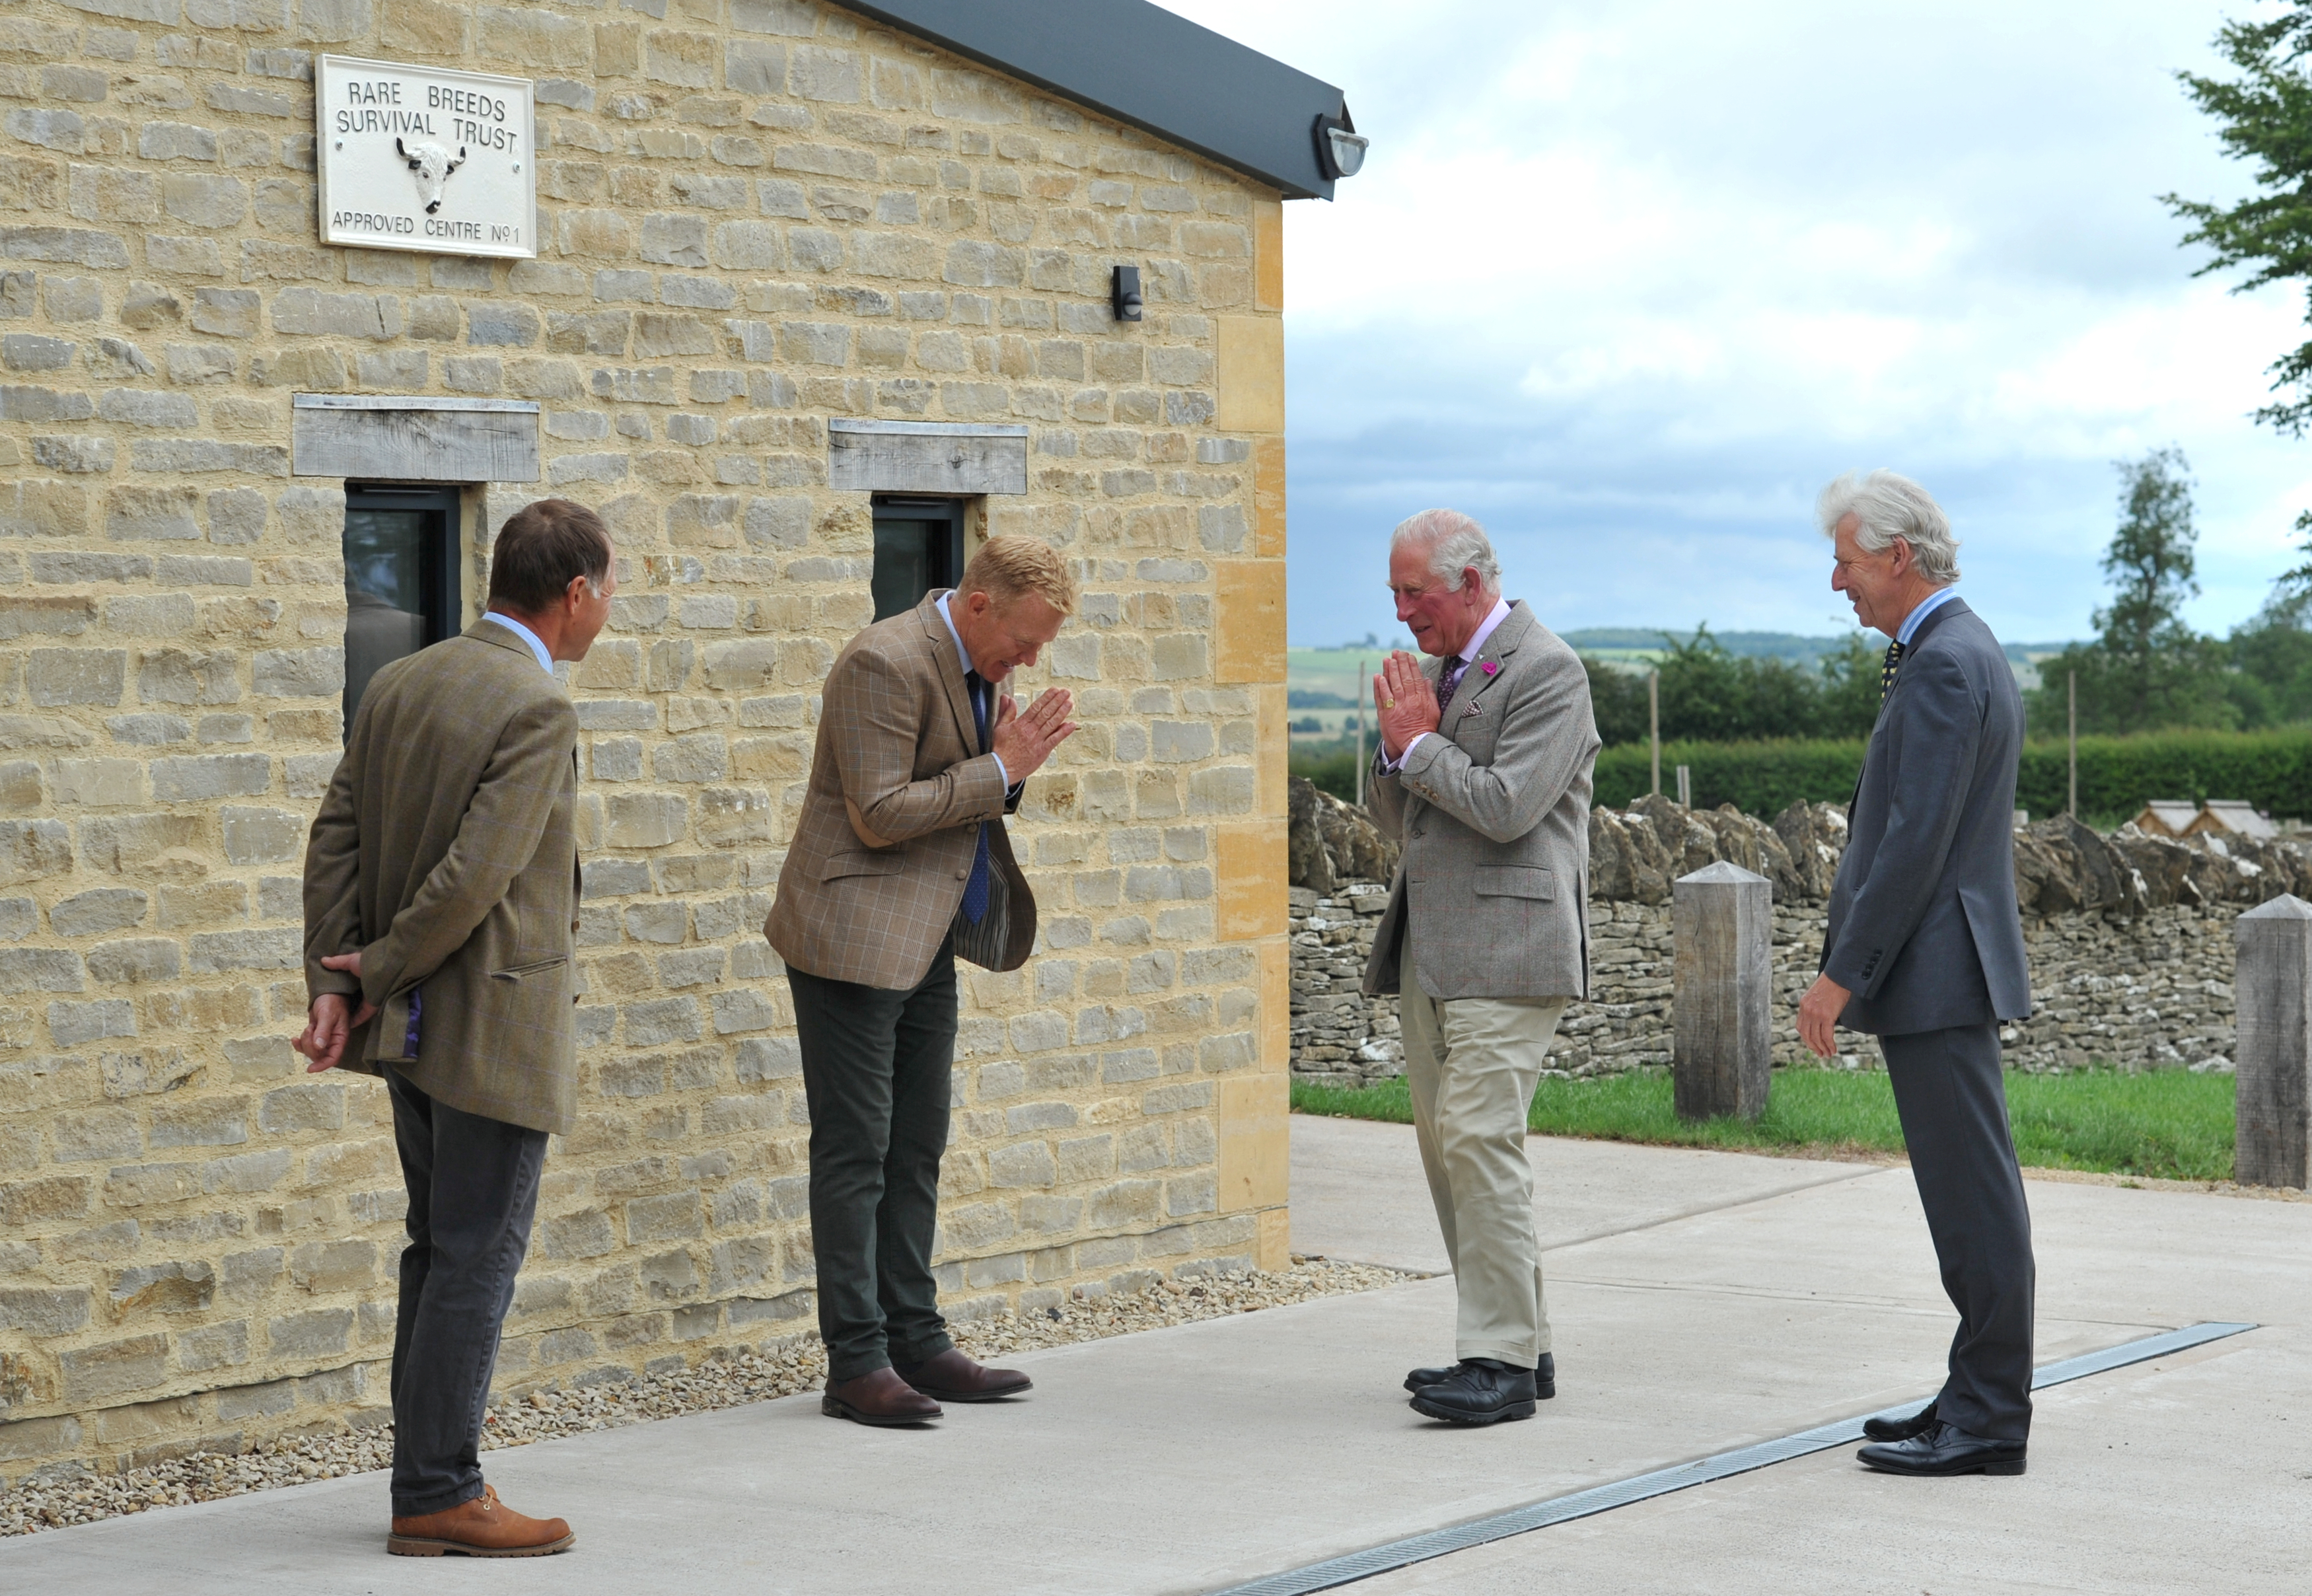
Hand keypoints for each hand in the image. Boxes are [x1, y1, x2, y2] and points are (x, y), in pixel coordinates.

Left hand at [293, 952, 374, 1073]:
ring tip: (308, 1026)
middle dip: (309, 1046)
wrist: (328, 993)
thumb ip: (323, 1031)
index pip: (333, 1058)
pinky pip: (305, 1045)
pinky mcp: (315, 1035)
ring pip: (311, 1051)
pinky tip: (294, 1039)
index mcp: (340, 1038)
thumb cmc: (332, 1001)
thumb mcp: (327, 1015)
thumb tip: (318, 1047)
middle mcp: (333, 1041)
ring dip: (305, 1041)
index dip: (322, 1065)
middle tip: (309, 1030)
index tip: (310, 1069)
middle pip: (319, 1055)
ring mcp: (324, 1039)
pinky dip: (298, 1043)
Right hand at [990, 687, 1076, 781]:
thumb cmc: (1000, 749)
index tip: (1055, 690)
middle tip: (1066, 692)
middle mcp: (1030, 731)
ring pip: (1051, 724)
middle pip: (1046, 713)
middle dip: (1057, 701)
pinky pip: (1054, 740)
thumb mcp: (999, 727)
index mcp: (1020, 724)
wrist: (1001, 768)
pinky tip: (1071, 724)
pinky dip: (1063, 732)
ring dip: (1062, 712)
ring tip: (1070, 703)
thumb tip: (1007, 697)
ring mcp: (1037, 741)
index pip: (1036, 707)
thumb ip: (1006, 711)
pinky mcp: (1042, 752)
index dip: (1047, 697)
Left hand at [1372, 652, 1439, 759]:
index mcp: (1422, 699)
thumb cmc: (1428, 727)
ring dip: (1390, 671)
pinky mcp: (1389, 715)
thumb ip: (1430, 694)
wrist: (1418, 744)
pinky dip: (1382, 687)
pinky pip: (1385, 698)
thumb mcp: (1435, 710)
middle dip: (1400, 663)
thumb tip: (1427, 680)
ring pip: (1394, 685)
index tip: (1409, 655)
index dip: (1412, 665)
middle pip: (1405, 678)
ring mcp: (1399, 707)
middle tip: (1397, 652)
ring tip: (1388, 659)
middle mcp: (1411, 701)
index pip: (1416, 678)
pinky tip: (1379, 677)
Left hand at [1797, 973, 1850, 1058]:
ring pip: (1816, 1038)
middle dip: (1813, 1047)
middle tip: (1821, 1054)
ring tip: (1828, 1054)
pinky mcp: (1826, 1016)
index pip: (1800, 1027)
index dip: (1806, 1038)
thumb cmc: (1833, 984)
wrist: (1839, 976)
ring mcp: (1816, 1014)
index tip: (1813, 1044)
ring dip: (1822, 1048)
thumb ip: (1815, 1006)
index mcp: (1803, 1005)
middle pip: (1806, 1035)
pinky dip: (1829, 1045)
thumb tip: (1821, 1018)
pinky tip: (1833, 1049)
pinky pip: (1826, 1036)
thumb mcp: (1818, 995)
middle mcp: (1807, 1011)